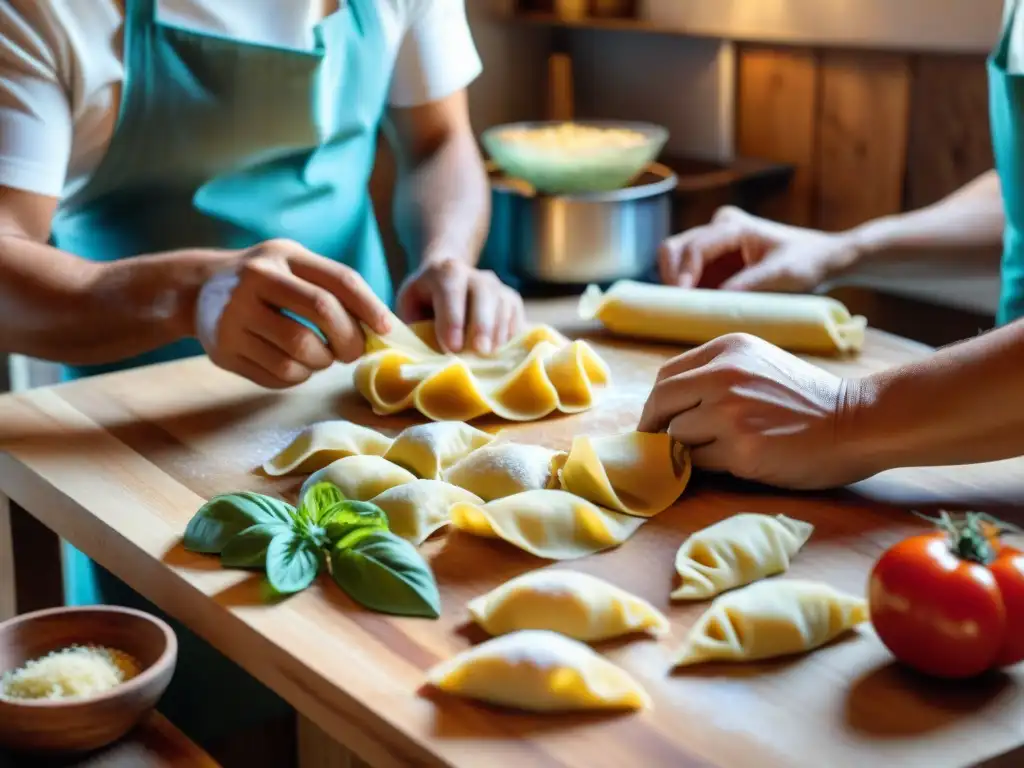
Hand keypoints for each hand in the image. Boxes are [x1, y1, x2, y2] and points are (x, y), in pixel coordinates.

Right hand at [195, 239, 390, 388]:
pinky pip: (279, 375)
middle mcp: (254, 280)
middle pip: (322, 311)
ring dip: (323, 362)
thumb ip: (332, 287)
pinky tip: (296, 365)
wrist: (197, 292)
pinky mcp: (224, 350)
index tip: (385, 329)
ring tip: (321, 357)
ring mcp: (234, 316)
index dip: (369, 306)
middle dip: (349, 338)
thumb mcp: (292, 266)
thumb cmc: (265, 282)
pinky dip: (299, 376)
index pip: (338, 279)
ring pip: (301, 350)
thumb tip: (382, 326)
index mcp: (281, 255)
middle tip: (353, 352)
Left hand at [395, 258, 524, 354]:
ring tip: (489, 358)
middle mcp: (475, 274)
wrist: (448, 279)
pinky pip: (515, 318)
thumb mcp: (410, 308)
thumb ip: (415, 327)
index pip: (451, 291)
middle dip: (482, 325)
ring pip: (503, 307)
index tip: (452, 347)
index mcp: (446, 272)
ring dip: (497, 335)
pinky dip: (508, 337)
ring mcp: (497, 286)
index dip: (452, 319)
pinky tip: (498, 354)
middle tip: (479, 351)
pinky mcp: (511, 299)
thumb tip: (421, 357)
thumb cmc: (424, 301)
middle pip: (484, 295)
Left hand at [637, 333, 867, 489]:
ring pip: (677, 436)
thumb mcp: (759, 365)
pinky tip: (730, 463)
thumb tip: (667, 406)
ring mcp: (730, 413)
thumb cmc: (808, 400)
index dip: (658, 404)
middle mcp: (723, 375)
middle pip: (661, 403)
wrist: (858, 422)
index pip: (667, 376)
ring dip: (686, 451)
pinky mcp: (741, 449)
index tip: (658, 422)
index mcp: (727, 349)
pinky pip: (698, 462)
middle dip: (656, 428)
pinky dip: (704, 467)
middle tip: (660, 447)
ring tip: (715, 453)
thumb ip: (716, 375)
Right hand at [658, 206, 857, 291]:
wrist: (823, 259)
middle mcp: (718, 228)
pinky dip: (684, 289)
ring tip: (684, 308)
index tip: (682, 299)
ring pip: (676, 259)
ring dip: (675, 283)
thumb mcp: (783, 275)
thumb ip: (750, 284)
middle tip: (677, 305)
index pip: (696, 247)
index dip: (684, 274)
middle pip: (675, 247)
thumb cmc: (808, 262)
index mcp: (734, 226)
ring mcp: (714, 243)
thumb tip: (716, 299)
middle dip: (670, 275)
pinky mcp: (714, 261)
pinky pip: (687, 273)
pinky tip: (692, 307)